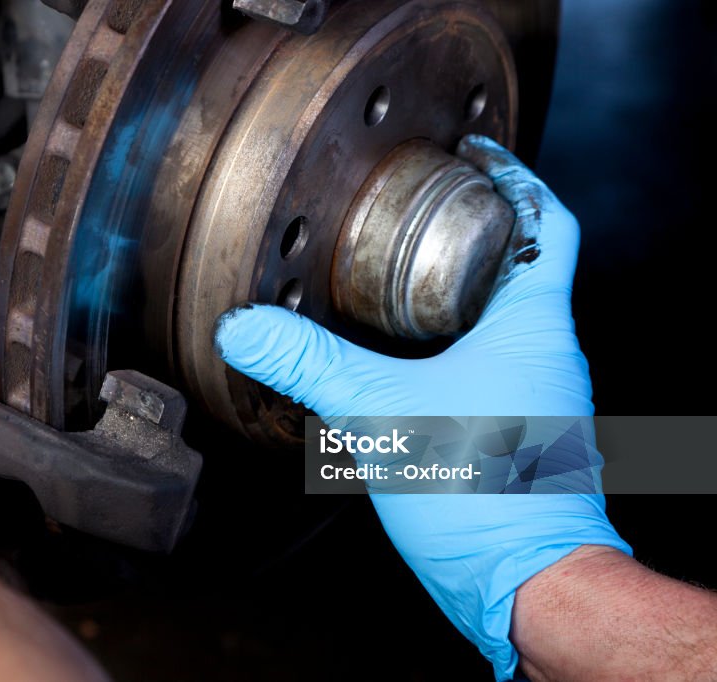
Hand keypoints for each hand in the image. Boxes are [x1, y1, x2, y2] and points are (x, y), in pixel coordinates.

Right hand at [214, 135, 630, 679]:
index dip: (513, 177)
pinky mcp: (518, 432)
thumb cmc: (484, 500)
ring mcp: (538, 395)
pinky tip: (404, 366)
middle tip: (414, 216)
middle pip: (519, 266)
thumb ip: (307, 364)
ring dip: (455, 298)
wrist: (524, 582)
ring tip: (397, 283)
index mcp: (530, 326)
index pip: (547, 221)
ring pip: (500, 323)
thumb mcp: (379, 413)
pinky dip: (450, 353)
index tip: (476, 154)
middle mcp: (546, 355)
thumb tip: (247, 328)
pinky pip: (488, 370)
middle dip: (468, 235)